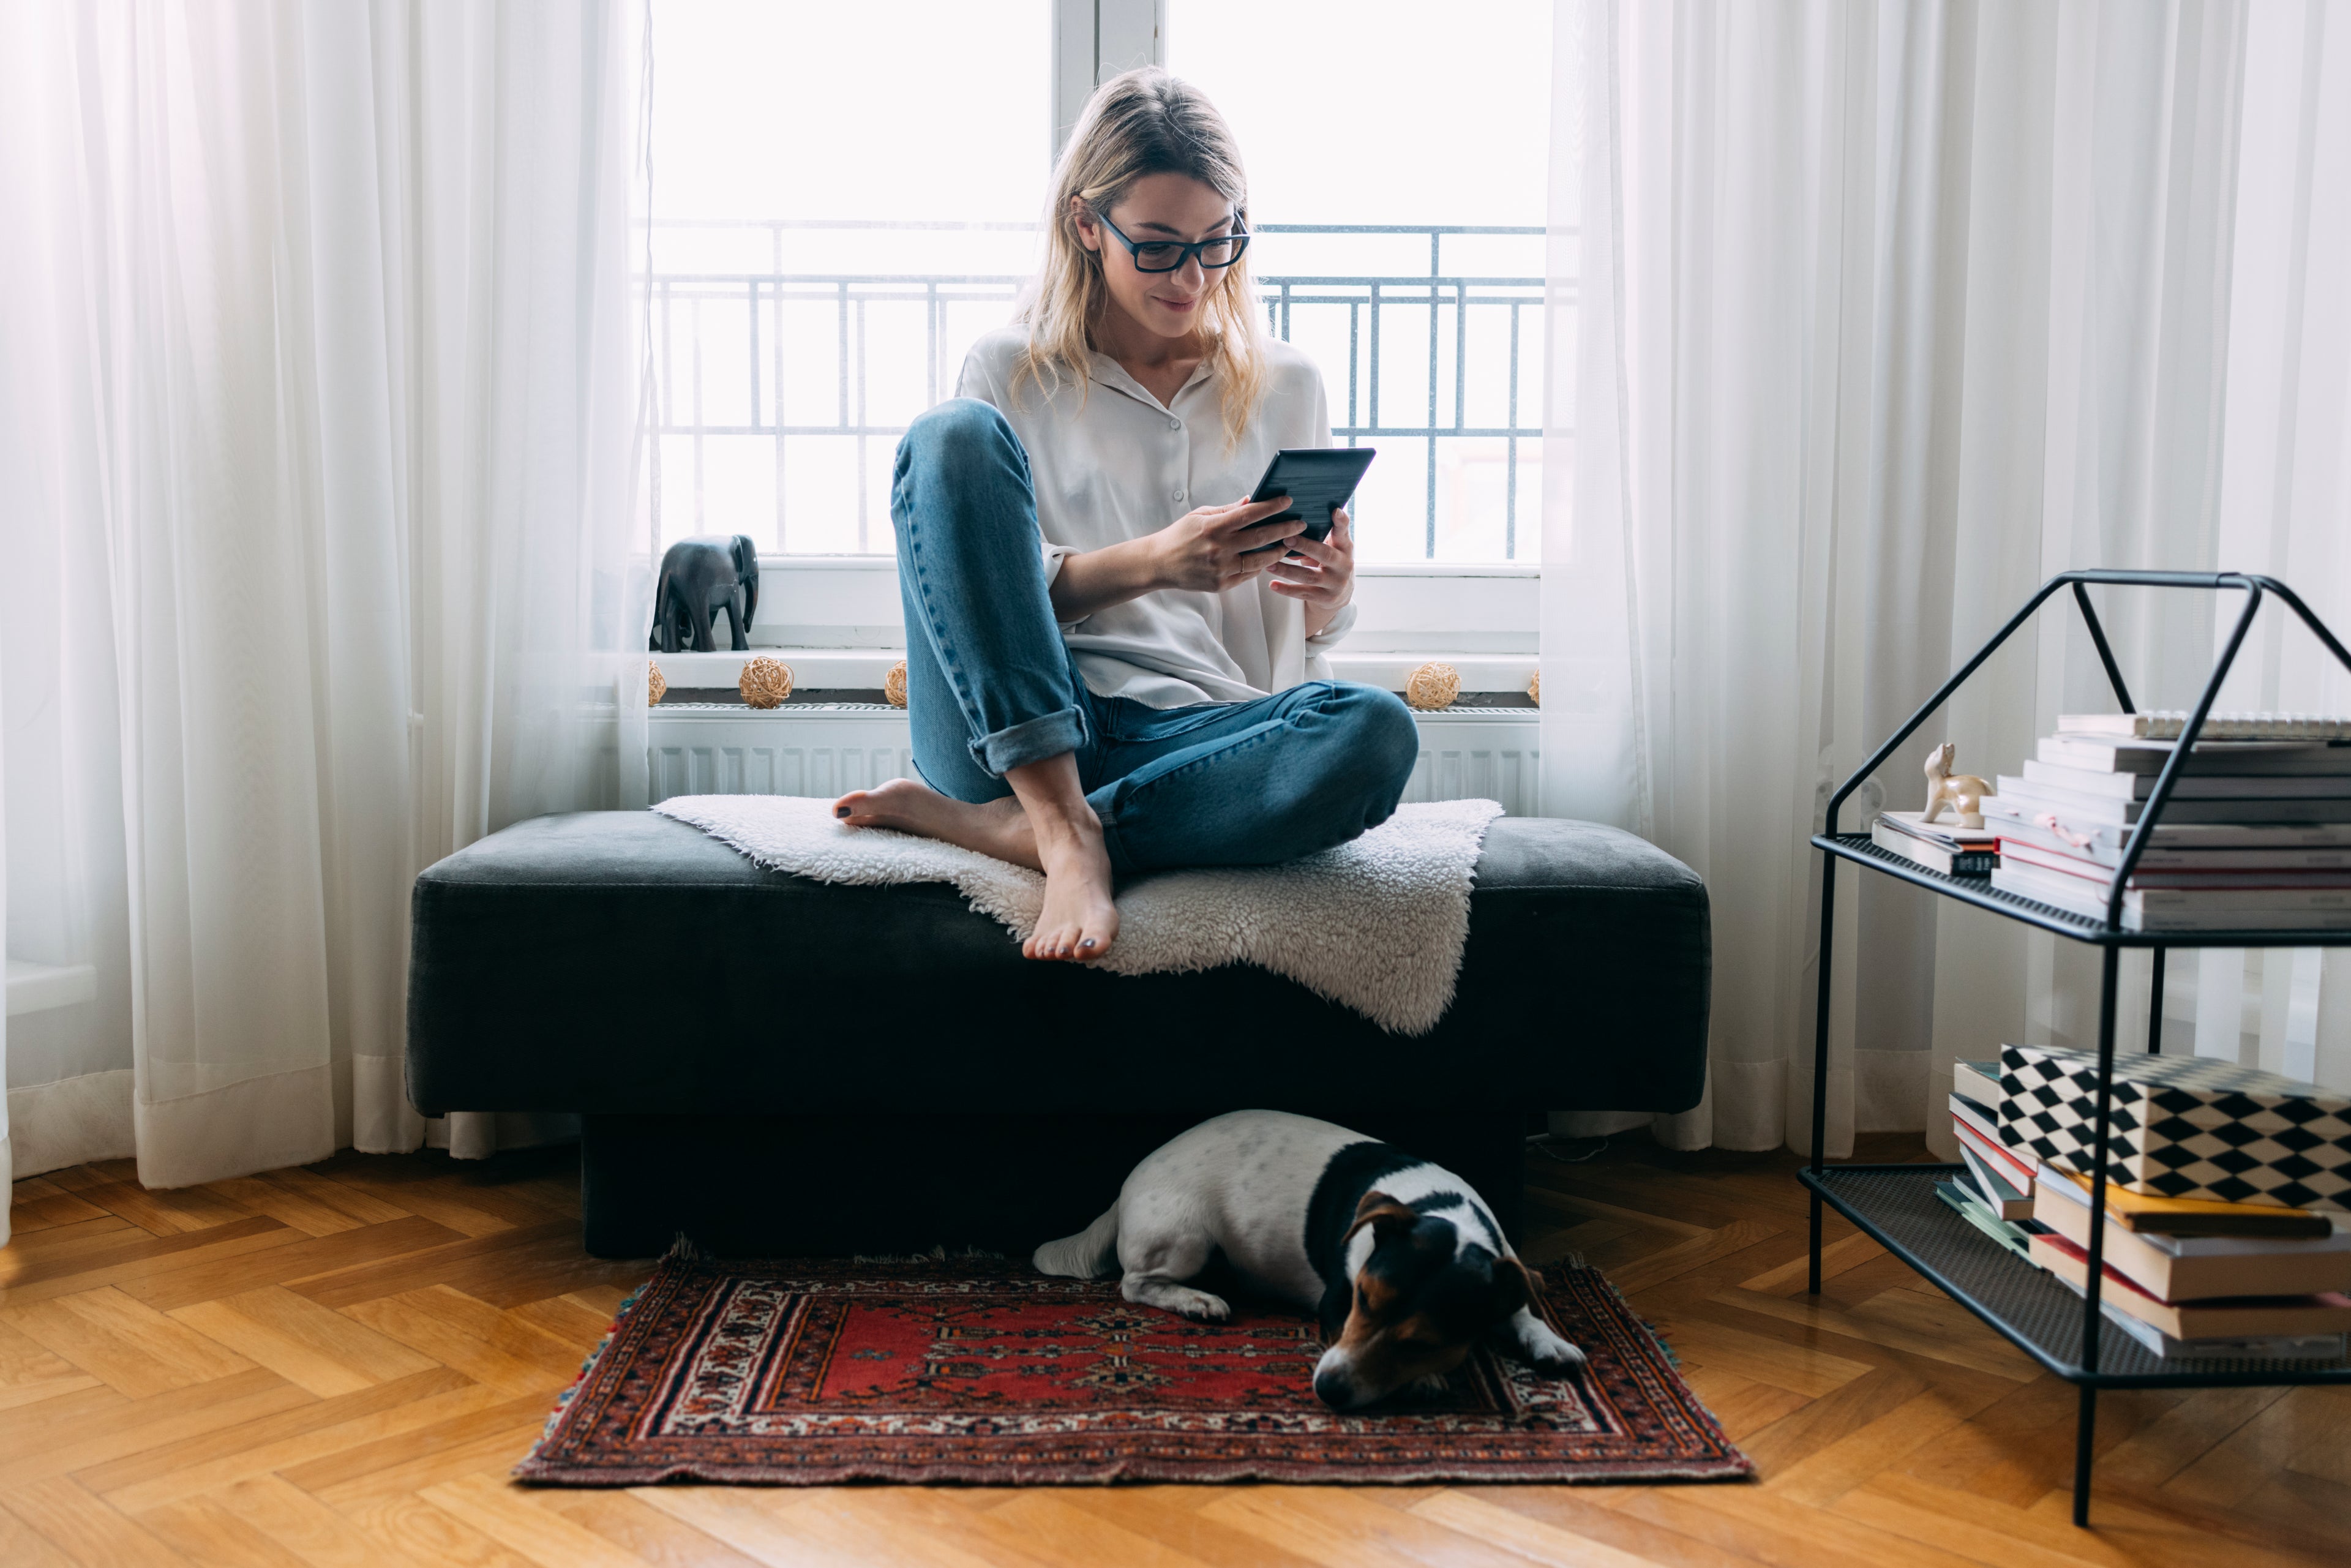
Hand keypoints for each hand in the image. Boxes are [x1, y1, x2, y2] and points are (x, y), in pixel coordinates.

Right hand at [1149, 496, 1302, 592]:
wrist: (1159, 564)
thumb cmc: (1180, 536)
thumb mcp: (1200, 516)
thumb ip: (1227, 510)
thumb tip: (1251, 500)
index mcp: (1213, 527)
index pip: (1249, 514)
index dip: (1271, 507)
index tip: (1288, 501)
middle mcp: (1219, 548)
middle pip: (1261, 537)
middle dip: (1285, 529)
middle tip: (1300, 524)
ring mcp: (1221, 569)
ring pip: (1259, 560)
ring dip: (1278, 551)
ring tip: (1288, 544)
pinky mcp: (1221, 584)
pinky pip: (1248, 575)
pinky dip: (1260, 566)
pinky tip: (1268, 558)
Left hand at [1268, 508, 1355, 634]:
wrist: (1340, 594)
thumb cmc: (1329, 562)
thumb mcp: (1330, 548)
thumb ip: (1318, 536)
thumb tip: (1289, 529)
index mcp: (1344, 547)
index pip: (1344, 532)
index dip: (1341, 521)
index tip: (1335, 511)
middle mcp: (1343, 564)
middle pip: (1325, 554)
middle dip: (1305, 546)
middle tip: (1287, 538)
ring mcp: (1335, 583)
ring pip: (1309, 576)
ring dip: (1287, 570)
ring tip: (1269, 564)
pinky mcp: (1325, 598)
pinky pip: (1303, 593)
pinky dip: (1286, 589)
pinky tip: (1272, 585)